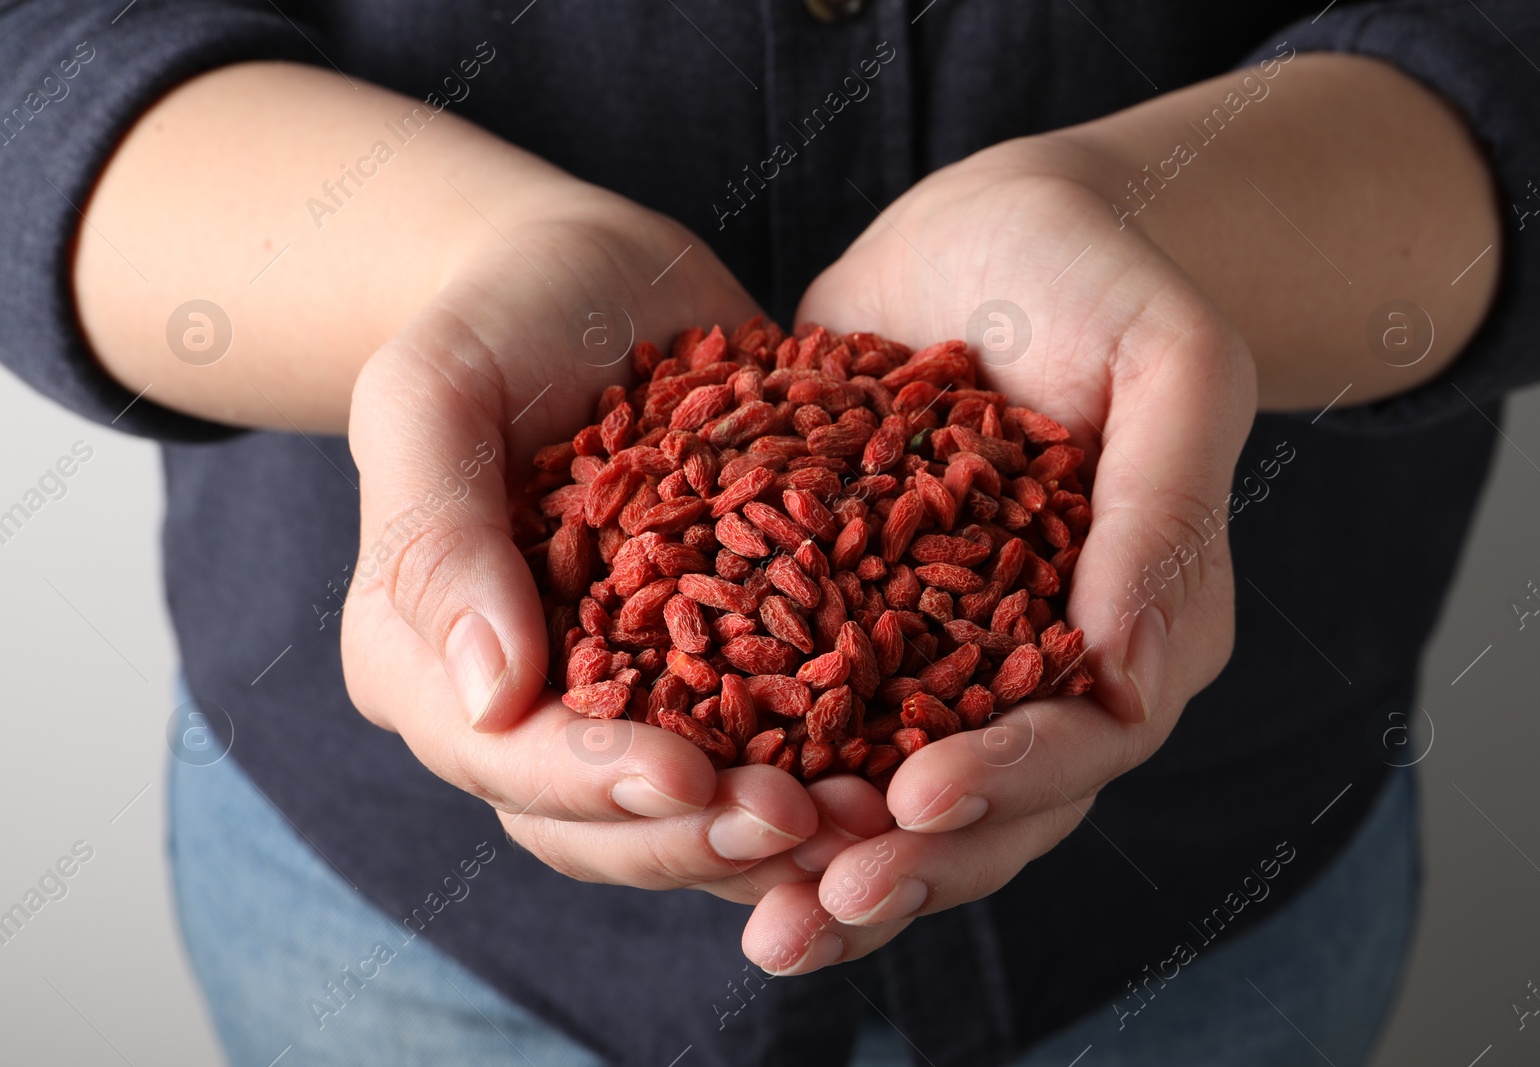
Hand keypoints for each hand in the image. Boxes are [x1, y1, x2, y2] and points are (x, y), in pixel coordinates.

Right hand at [343, 190, 878, 899]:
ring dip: (772, 836)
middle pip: (597, 824)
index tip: (693, 779)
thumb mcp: (435, 389)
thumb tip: (490, 697)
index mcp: (423, 661)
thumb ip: (435, 534)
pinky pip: (758, 751)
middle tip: (812, 822)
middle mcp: (518, 706)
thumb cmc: (499, 315)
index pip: (503, 759)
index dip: (594, 783)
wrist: (598, 283)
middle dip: (699, 837)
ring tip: (875, 819)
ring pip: (683, 817)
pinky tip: (900, 767)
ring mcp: (619, 695)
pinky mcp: (706, 671)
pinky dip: (819, 773)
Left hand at [740, 135, 1256, 972]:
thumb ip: (1167, 504)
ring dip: (831, 863)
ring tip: (756, 922)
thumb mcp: (1170, 359)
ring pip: (902, 796)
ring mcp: (953, 657)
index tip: (914, 798)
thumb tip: (1128, 670)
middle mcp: (1051, 668)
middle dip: (907, 865)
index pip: (1090, 740)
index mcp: (1146, 625)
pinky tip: (695, 815)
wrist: (994, 231)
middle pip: (994, 809)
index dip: (1010, 779)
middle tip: (808, 910)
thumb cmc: (1101, 276)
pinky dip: (773, 779)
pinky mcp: (864, 626)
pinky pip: (822, 727)